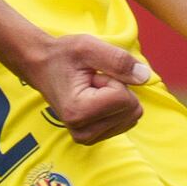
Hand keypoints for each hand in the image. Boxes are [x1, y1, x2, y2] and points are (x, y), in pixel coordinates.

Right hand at [30, 33, 150, 144]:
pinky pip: (127, 121)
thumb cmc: (63, 55)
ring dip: (117, 98)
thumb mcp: (89, 47)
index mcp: (78, 112)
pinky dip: (116, 107)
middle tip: (93, 81)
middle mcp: (82, 132)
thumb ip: (118, 60)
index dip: (114, 79)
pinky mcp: (93, 138)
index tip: (92, 76)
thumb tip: (145, 77)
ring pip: (132, 116)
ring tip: (92, 88)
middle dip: (118, 89)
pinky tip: (95, 98)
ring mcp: (87, 138)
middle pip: (131, 110)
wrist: (42, 67)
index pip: (124, 98)